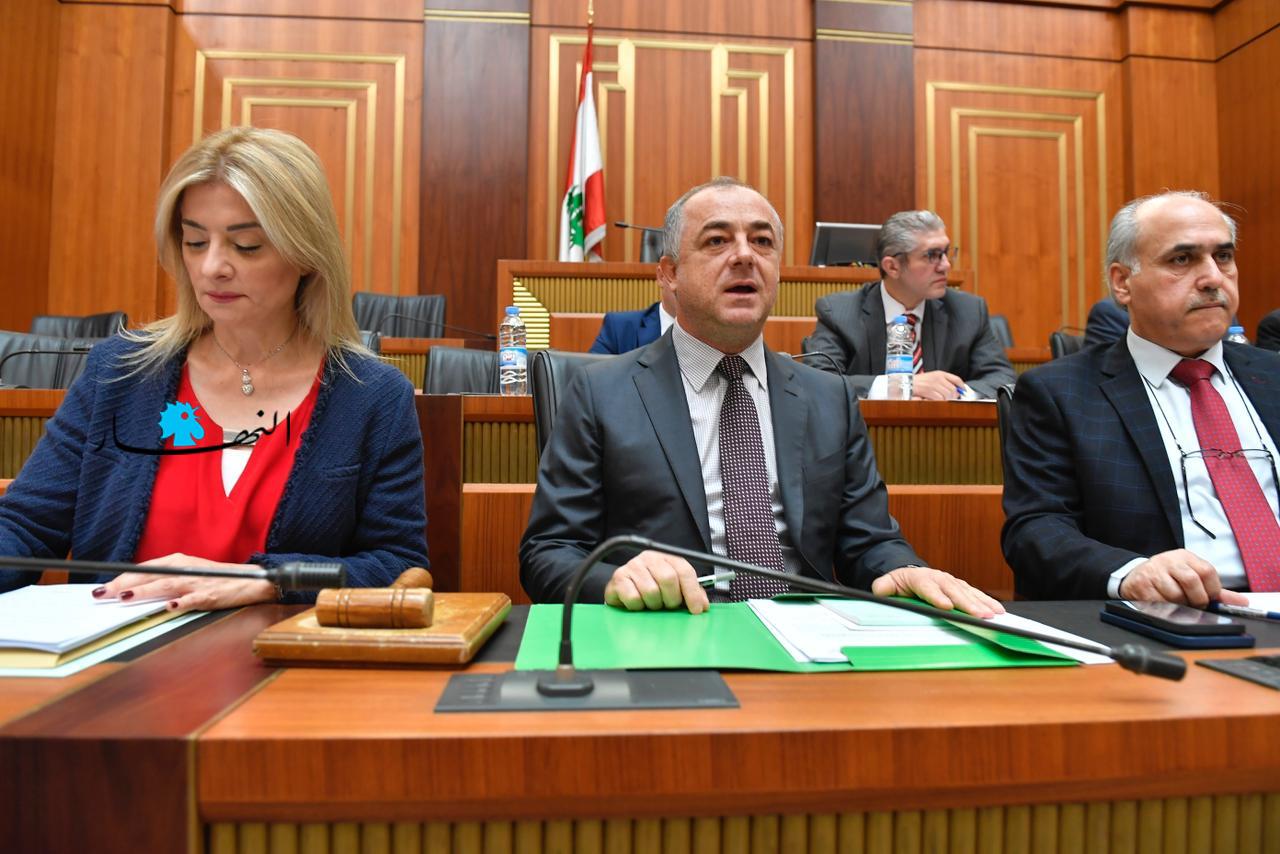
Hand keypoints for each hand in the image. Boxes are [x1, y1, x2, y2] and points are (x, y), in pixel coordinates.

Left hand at [93, 553, 275, 612]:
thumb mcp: (187, 572)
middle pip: (149, 577)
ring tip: (125, 598)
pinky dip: (181, 603)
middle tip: (102, 594)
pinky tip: (170, 607)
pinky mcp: (210, 595)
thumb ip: (163, 578)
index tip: (101, 588)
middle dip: (123, 585)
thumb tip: (134, 589)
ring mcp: (196, 583)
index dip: (120, 578)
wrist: (248, 580)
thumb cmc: (215, 577)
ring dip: (144, 592)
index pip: (143, 570)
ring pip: (165, 586)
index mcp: (176, 562)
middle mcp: (183, 569)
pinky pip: (193, 599)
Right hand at [604, 550, 709, 613]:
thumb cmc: (651, 588)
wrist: (622, 589)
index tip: (696, 609)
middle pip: (668, 578)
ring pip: (651, 591)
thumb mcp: (675, 589)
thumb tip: (703, 605)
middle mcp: (650, 557)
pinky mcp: (619, 578)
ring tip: (652, 604)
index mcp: (667, 557)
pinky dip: (638, 606)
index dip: (692, 592)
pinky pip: (634, 598)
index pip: (684, 570)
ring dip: (654, 605)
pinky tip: (638, 603)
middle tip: (668, 606)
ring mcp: (633, 566)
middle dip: (672, 599)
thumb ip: (691, 594)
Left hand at [871, 566, 1004, 617]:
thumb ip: (883, 587)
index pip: (929, 588)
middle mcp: (939, 578)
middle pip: (954, 591)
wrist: (910, 573)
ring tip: (994, 615)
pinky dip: (988, 602)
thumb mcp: (887, 584)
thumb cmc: (900, 582)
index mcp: (920, 578)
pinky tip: (999, 611)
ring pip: (968, 592)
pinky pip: (976, 594)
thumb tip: (880, 590)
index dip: (937, 597)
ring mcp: (952, 582)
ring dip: (982, 604)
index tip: (946, 607)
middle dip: (968, 604)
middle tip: (980, 616)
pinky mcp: (961, 587)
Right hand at [911, 370, 965, 400]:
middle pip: (953, 389)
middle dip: (953, 396)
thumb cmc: (919, 382)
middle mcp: (938, 378)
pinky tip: (935, 400)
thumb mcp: (932, 378)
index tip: (964, 391)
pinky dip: (939, 402)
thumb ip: (943, 382)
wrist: (906, 383)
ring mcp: (933, 384)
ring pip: (947, 395)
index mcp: (940, 373)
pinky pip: (939, 399)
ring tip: (941, 400)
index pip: (956, 379)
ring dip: (946, 400)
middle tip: (951, 399)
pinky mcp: (928, 390)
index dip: (962, 386)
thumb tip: (955, 390)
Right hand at [1118, 549, 1248, 606]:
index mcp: (1185, 556)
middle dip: (1197, 599)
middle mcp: (1170, 561)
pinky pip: (1160, 602)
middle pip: (1192, 581)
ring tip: (1177, 604)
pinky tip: (1163, 604)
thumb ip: (1216, 591)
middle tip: (1194, 605)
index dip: (1212, 589)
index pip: (1207, 571)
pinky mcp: (1143, 585)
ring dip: (1180, 605)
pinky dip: (1165, 608)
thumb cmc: (1168, 577)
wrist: (1135, 576)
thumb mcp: (1191, 577)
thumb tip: (1242, 602)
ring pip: (1176, 594)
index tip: (1209, 598)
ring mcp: (1154, 572)